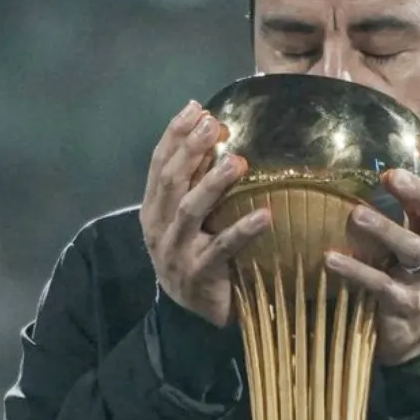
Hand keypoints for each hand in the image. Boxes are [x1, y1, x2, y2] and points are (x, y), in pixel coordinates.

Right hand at [140, 100, 271, 327]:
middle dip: (192, 149)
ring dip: (213, 183)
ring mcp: (175, 252)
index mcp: (154, 209)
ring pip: (190, 210)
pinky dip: (243, 230)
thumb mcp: (193, 217)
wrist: (196, 311)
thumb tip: (215, 134)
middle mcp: (158, 228)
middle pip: (172, 181)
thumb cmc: (200, 254)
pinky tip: (265, 215)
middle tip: (215, 124)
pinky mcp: (198, 274)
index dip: (175, 134)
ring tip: (238, 162)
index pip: (159, 164)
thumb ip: (197, 182)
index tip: (196, 108)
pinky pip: (221, 248)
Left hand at [324, 130, 419, 365]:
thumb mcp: (418, 245)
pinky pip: (380, 285)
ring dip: (385, 230)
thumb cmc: (412, 282)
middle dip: (419, 193)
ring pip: (413, 250)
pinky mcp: (401, 305)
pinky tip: (330, 259)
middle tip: (391, 174)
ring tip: (355, 216)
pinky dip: (355, 271)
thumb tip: (380, 167)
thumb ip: (409, 213)